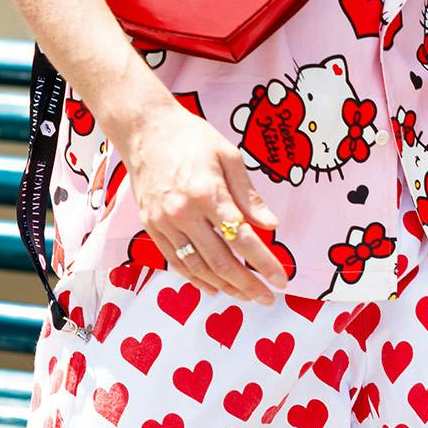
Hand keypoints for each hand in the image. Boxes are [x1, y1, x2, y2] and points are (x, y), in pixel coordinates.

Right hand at [109, 98, 288, 303]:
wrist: (146, 130)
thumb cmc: (191, 138)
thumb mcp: (229, 156)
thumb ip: (249, 195)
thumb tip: (272, 226)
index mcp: (208, 193)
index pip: (243, 238)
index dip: (265, 263)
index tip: (281, 279)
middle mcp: (184, 213)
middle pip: (221, 261)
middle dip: (248, 284)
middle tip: (267, 297)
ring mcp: (164, 223)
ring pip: (198, 268)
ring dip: (225, 287)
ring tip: (246, 296)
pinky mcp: (151, 228)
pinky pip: (176, 262)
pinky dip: (196, 279)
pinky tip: (213, 287)